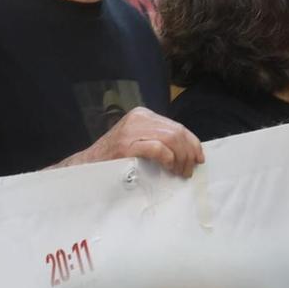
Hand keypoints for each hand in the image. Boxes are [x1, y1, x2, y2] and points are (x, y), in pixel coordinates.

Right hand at [71, 107, 202, 178]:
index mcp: (143, 115)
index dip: (193, 143)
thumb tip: (189, 151)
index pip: (177, 126)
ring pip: (170, 139)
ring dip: (181, 159)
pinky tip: (168, 167)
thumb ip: (158, 140)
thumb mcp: (139, 141)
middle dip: (188, 153)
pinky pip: (157, 148)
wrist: (89, 165)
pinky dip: (168, 158)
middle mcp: (138, 118)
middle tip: (188, 171)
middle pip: (177, 132)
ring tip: (180, 172)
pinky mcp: (126, 145)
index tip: (199, 159)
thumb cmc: (116, 157)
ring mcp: (131, 130)